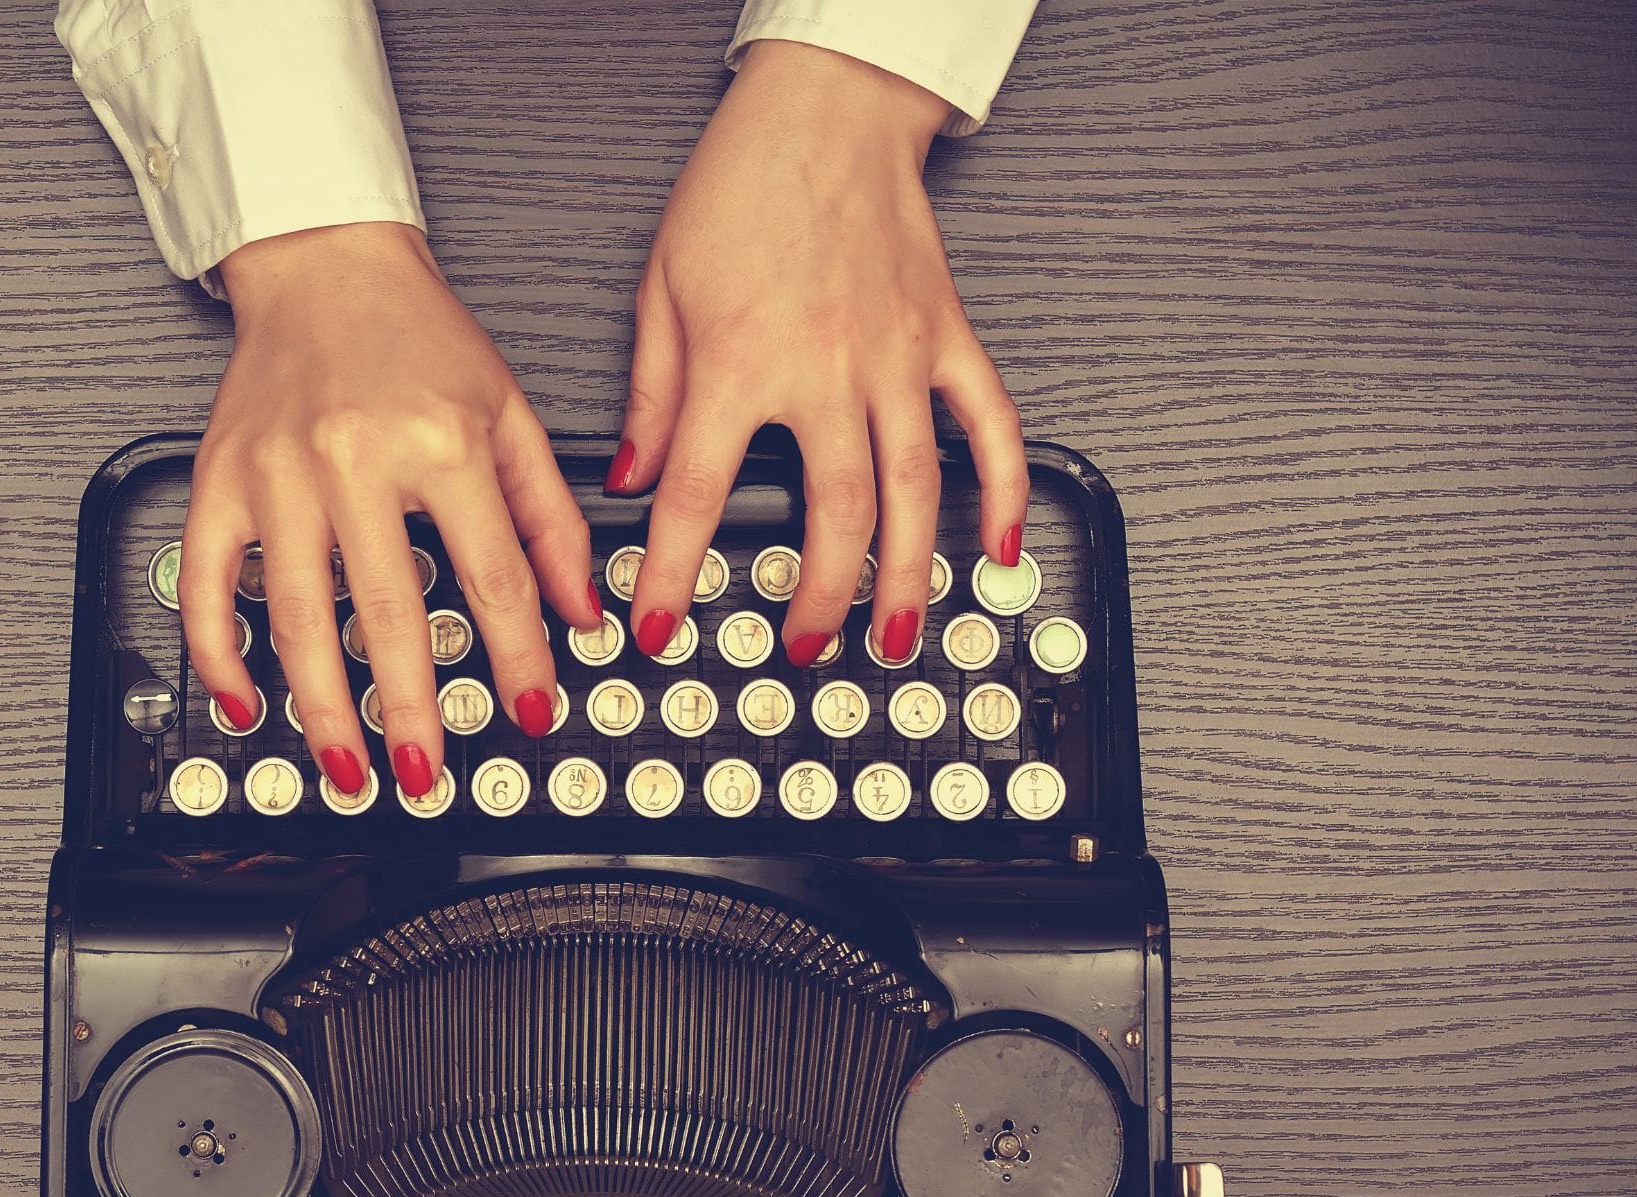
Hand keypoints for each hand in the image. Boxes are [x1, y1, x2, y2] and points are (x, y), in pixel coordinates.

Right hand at [180, 223, 598, 801]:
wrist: (323, 260)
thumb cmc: (415, 334)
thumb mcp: (509, 412)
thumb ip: (549, 516)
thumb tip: (581, 608)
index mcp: (439, 441)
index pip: (491, 579)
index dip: (516, 659)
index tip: (527, 712)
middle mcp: (354, 459)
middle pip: (387, 614)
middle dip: (410, 710)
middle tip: (425, 774)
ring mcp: (278, 474)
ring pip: (294, 616)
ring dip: (320, 707)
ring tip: (346, 766)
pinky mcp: (220, 478)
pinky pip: (205, 581)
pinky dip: (219, 650)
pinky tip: (245, 701)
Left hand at [613, 41, 1027, 667]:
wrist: (827, 109)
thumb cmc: (743, 184)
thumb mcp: (660, 289)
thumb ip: (649, 396)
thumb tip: (633, 480)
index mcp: (741, 360)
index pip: (696, 494)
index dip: (672, 574)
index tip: (655, 626)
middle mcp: (827, 369)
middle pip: (832, 515)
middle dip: (817, 599)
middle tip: (802, 647)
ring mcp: (898, 358)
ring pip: (915, 492)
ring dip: (907, 575)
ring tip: (893, 634)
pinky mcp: (946, 338)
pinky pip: (989, 427)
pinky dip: (1003, 492)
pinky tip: (998, 549)